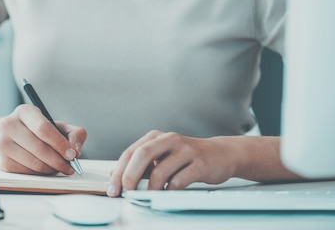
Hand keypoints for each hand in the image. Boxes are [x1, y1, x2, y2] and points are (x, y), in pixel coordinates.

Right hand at [0, 104, 86, 174]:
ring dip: (51, 169)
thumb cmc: (38, 132)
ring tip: (59, 167)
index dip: (60, 143)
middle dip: (59, 160)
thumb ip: (74, 133)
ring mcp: (2, 143)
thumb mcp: (58, 126)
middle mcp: (9, 124)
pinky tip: (45, 168)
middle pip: (39, 148)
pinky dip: (41, 174)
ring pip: (34, 163)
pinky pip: (27, 173)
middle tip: (70, 167)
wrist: (11, 138)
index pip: (43, 128)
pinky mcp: (2, 161)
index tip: (73, 154)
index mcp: (24, 111)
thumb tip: (76, 150)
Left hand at [107, 130, 235, 196]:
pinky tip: (168, 194)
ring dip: (151, 188)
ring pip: (160, 170)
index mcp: (155, 137)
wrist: (220, 153)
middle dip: (130, 176)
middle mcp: (168, 139)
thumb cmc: (186, 157)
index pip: (130, 153)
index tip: (113, 189)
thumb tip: (116, 176)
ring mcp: (185, 150)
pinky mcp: (199, 163)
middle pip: (142, 155)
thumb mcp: (161, 156)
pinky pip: (179, 180)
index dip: (119, 171)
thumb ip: (141, 165)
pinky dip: (170, 191)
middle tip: (126, 192)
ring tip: (150, 196)